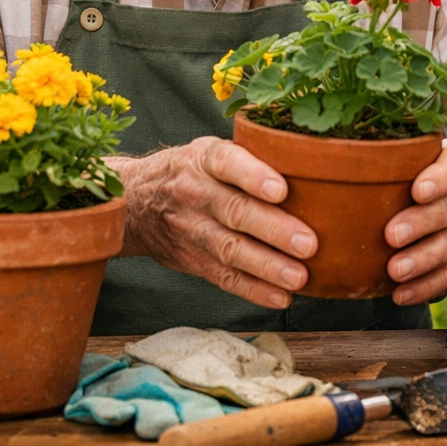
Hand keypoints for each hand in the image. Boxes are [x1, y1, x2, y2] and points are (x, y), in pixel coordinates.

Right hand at [108, 138, 317, 308]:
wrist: (134, 201)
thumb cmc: (192, 169)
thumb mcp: (210, 149)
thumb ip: (251, 155)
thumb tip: (312, 163)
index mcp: (204, 158)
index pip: (228, 162)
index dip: (254, 176)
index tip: (281, 190)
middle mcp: (195, 192)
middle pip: (234, 211)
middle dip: (273, 229)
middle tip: (308, 243)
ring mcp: (190, 228)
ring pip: (229, 249)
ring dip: (267, 266)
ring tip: (299, 276)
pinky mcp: (191, 259)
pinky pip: (223, 277)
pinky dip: (253, 289)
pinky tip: (280, 296)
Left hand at [384, 139, 446, 305]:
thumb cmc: (433, 172)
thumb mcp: (426, 153)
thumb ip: (400, 154)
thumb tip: (347, 157)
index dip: (439, 179)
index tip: (417, 190)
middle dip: (422, 223)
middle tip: (392, 235)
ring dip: (422, 260)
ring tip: (395, 270)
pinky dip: (425, 287)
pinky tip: (402, 293)